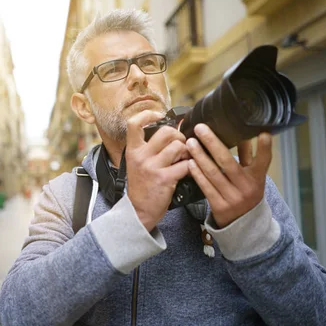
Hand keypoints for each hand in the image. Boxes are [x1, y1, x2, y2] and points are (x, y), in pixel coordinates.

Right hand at [126, 110, 189, 230]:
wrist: (138, 211)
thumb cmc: (142, 186)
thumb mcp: (137, 163)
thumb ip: (149, 148)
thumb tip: (171, 131)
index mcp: (133, 150)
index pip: (134, 124)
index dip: (148, 114)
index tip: (158, 116)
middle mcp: (141, 156)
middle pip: (165, 131)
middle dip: (179, 136)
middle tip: (181, 145)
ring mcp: (152, 167)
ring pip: (178, 146)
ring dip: (187, 151)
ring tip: (185, 159)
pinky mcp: (165, 178)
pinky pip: (186, 165)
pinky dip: (191, 167)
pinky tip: (188, 171)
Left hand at [186, 123, 271, 227]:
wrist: (243, 224)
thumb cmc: (246, 192)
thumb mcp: (252, 176)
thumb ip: (248, 156)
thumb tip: (243, 133)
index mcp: (257, 178)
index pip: (263, 161)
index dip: (265, 148)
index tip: (263, 133)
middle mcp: (247, 188)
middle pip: (228, 162)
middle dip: (212, 143)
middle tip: (200, 128)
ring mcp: (232, 198)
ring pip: (213, 173)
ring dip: (200, 156)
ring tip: (190, 142)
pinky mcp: (219, 206)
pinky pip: (206, 187)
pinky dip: (197, 173)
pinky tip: (190, 162)